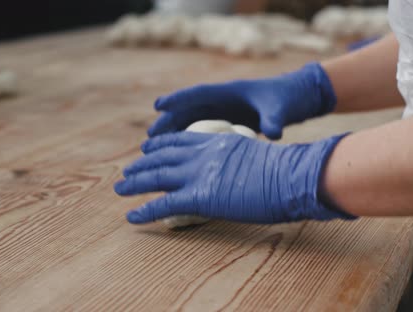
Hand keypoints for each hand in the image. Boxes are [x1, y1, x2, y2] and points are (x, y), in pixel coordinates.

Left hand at [115, 132, 354, 224]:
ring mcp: (199, 173)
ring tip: (119, 188)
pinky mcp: (199, 196)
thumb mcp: (255, 155)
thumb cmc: (286, 170)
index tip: (148, 147)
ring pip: (156, 176)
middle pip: (163, 156)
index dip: (161, 144)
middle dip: (142, 163)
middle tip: (127, 169)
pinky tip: (131, 217)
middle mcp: (203, 153)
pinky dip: (144, 211)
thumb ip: (237, 158)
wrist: (293, 175)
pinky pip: (163, 204)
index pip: (181, 140)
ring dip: (135, 182)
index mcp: (217, 141)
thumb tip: (234, 169)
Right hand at [148, 63, 336, 139]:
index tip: (159, 106)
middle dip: (168, 121)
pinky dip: (187, 141)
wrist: (295, 99)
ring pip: (190, 122)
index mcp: (230, 92)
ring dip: (173, 134)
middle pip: (188, 109)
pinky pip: (201, 132)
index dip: (178, 99)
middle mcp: (221, 101)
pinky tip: (176, 157)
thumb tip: (273, 134)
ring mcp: (221, 112)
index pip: (199, 93)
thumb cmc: (286, 99)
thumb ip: (274, 120)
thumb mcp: (280, 109)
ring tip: (153, 149)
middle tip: (149, 136)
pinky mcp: (225, 123)